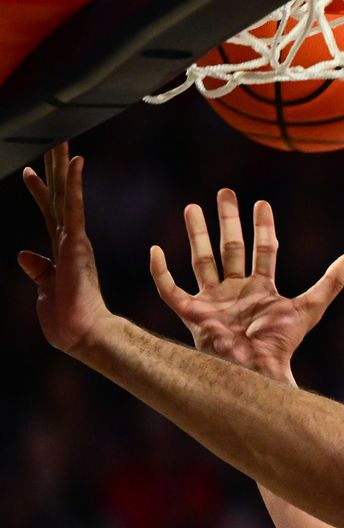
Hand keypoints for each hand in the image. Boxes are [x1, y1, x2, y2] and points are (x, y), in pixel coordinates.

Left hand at [19, 143, 114, 353]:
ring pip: (66, 194)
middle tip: (53, 140)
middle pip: (59, 196)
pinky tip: (76, 161)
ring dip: (63, 166)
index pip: (49, 214)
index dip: (39, 192)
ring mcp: (75, 241)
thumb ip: (38, 271)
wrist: (81, 334)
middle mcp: (70, 241)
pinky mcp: (77, 243)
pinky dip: (75, 184)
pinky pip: (74, 207)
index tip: (30, 171)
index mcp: (62, 252)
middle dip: (55, 169)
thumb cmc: (66, 320)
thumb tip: (24, 255)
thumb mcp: (45, 290)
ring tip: (61, 139)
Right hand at [150, 188, 343, 381]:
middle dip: (227, 220)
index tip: (261, 203)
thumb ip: (331, 282)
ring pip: (201, 260)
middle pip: (230, 249)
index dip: (263, 228)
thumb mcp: (310, 306)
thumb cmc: (281, 343)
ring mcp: (213, 302)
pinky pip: (169, 290)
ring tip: (191, 207)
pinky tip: (155, 250)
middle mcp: (236, 293)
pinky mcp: (191, 314)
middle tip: (224, 193)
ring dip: (197, 234)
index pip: (263, 251)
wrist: (255, 368)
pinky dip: (161, 272)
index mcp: (261, 291)